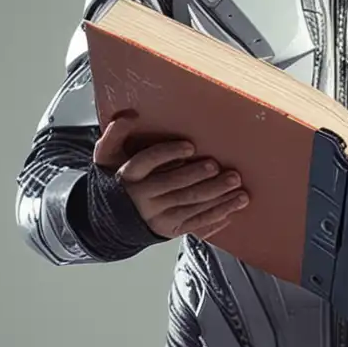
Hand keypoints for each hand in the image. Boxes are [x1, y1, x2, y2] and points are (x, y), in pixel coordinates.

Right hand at [93, 113, 248, 240]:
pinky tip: (231, 210)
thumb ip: (115, 135)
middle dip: (201, 177)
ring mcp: (157, 217)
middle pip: (174, 186)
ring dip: (218, 198)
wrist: (112, 220)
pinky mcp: (169, 230)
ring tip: (239, 190)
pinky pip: (195, 224)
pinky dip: (215, 217)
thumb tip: (128, 116)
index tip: (190, 146)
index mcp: (128, 176)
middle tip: (222, 169)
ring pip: (190, 206)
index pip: (146, 162)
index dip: (168, 154)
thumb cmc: (119, 182)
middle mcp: (142, 198)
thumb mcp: (108, 157)